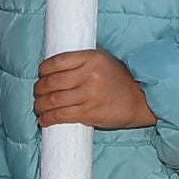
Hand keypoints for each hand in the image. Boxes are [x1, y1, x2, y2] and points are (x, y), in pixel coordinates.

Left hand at [33, 48, 156, 130]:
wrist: (141, 100)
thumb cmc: (120, 80)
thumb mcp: (104, 60)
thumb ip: (82, 60)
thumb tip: (56, 65)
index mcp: (92, 58)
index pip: (56, 62)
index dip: (43, 70)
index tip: (42, 75)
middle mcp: (89, 75)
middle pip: (52, 82)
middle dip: (39, 89)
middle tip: (38, 93)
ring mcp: (89, 95)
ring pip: (53, 100)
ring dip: (40, 105)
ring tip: (39, 107)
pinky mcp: (89, 113)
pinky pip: (61, 115)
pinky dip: (48, 118)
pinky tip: (44, 120)